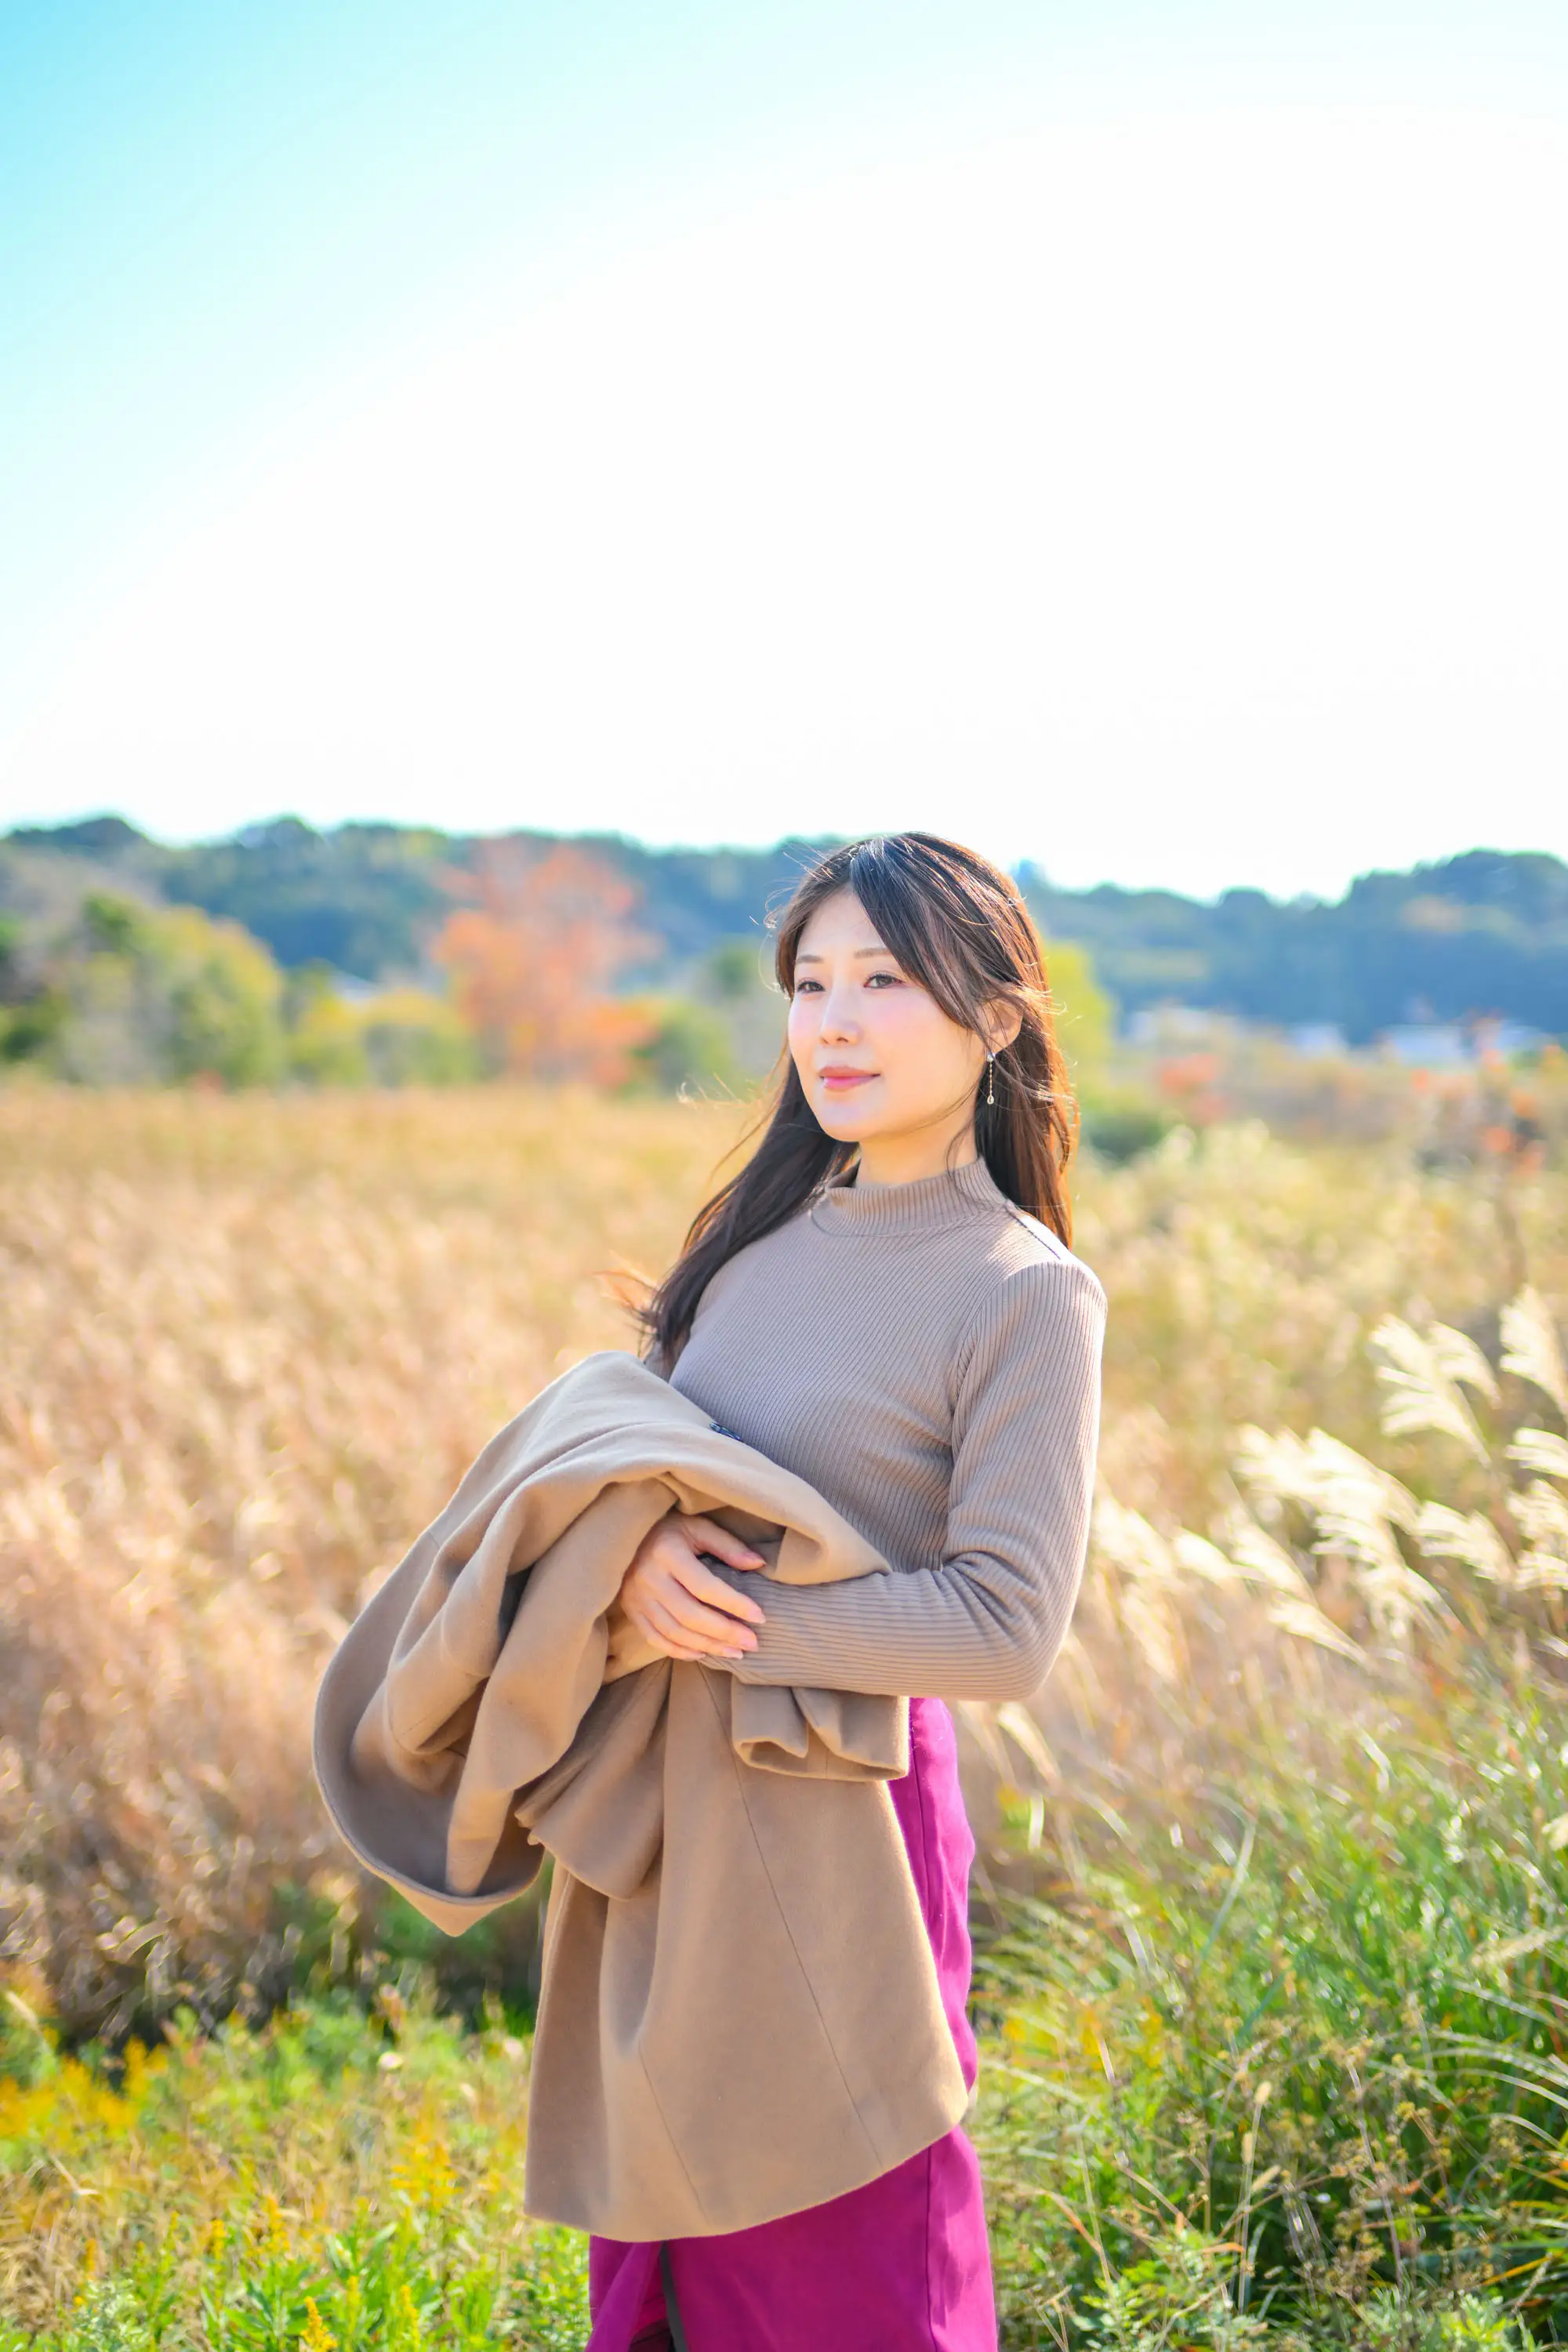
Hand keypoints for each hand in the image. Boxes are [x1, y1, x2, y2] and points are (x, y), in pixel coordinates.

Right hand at [611, 1510, 767, 1665]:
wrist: (626, 1532)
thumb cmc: (670, 1528)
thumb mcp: (699, 1526)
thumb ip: (728, 1546)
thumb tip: (758, 1564)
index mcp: (667, 1553)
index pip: (706, 1587)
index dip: (735, 1604)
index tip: (760, 1616)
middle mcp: (648, 1578)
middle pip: (690, 1616)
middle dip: (725, 1633)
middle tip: (752, 1643)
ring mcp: (636, 1598)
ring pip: (675, 1633)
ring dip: (708, 1646)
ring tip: (736, 1652)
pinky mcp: (631, 1611)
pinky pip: (656, 1639)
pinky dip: (681, 1651)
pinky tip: (704, 1653)